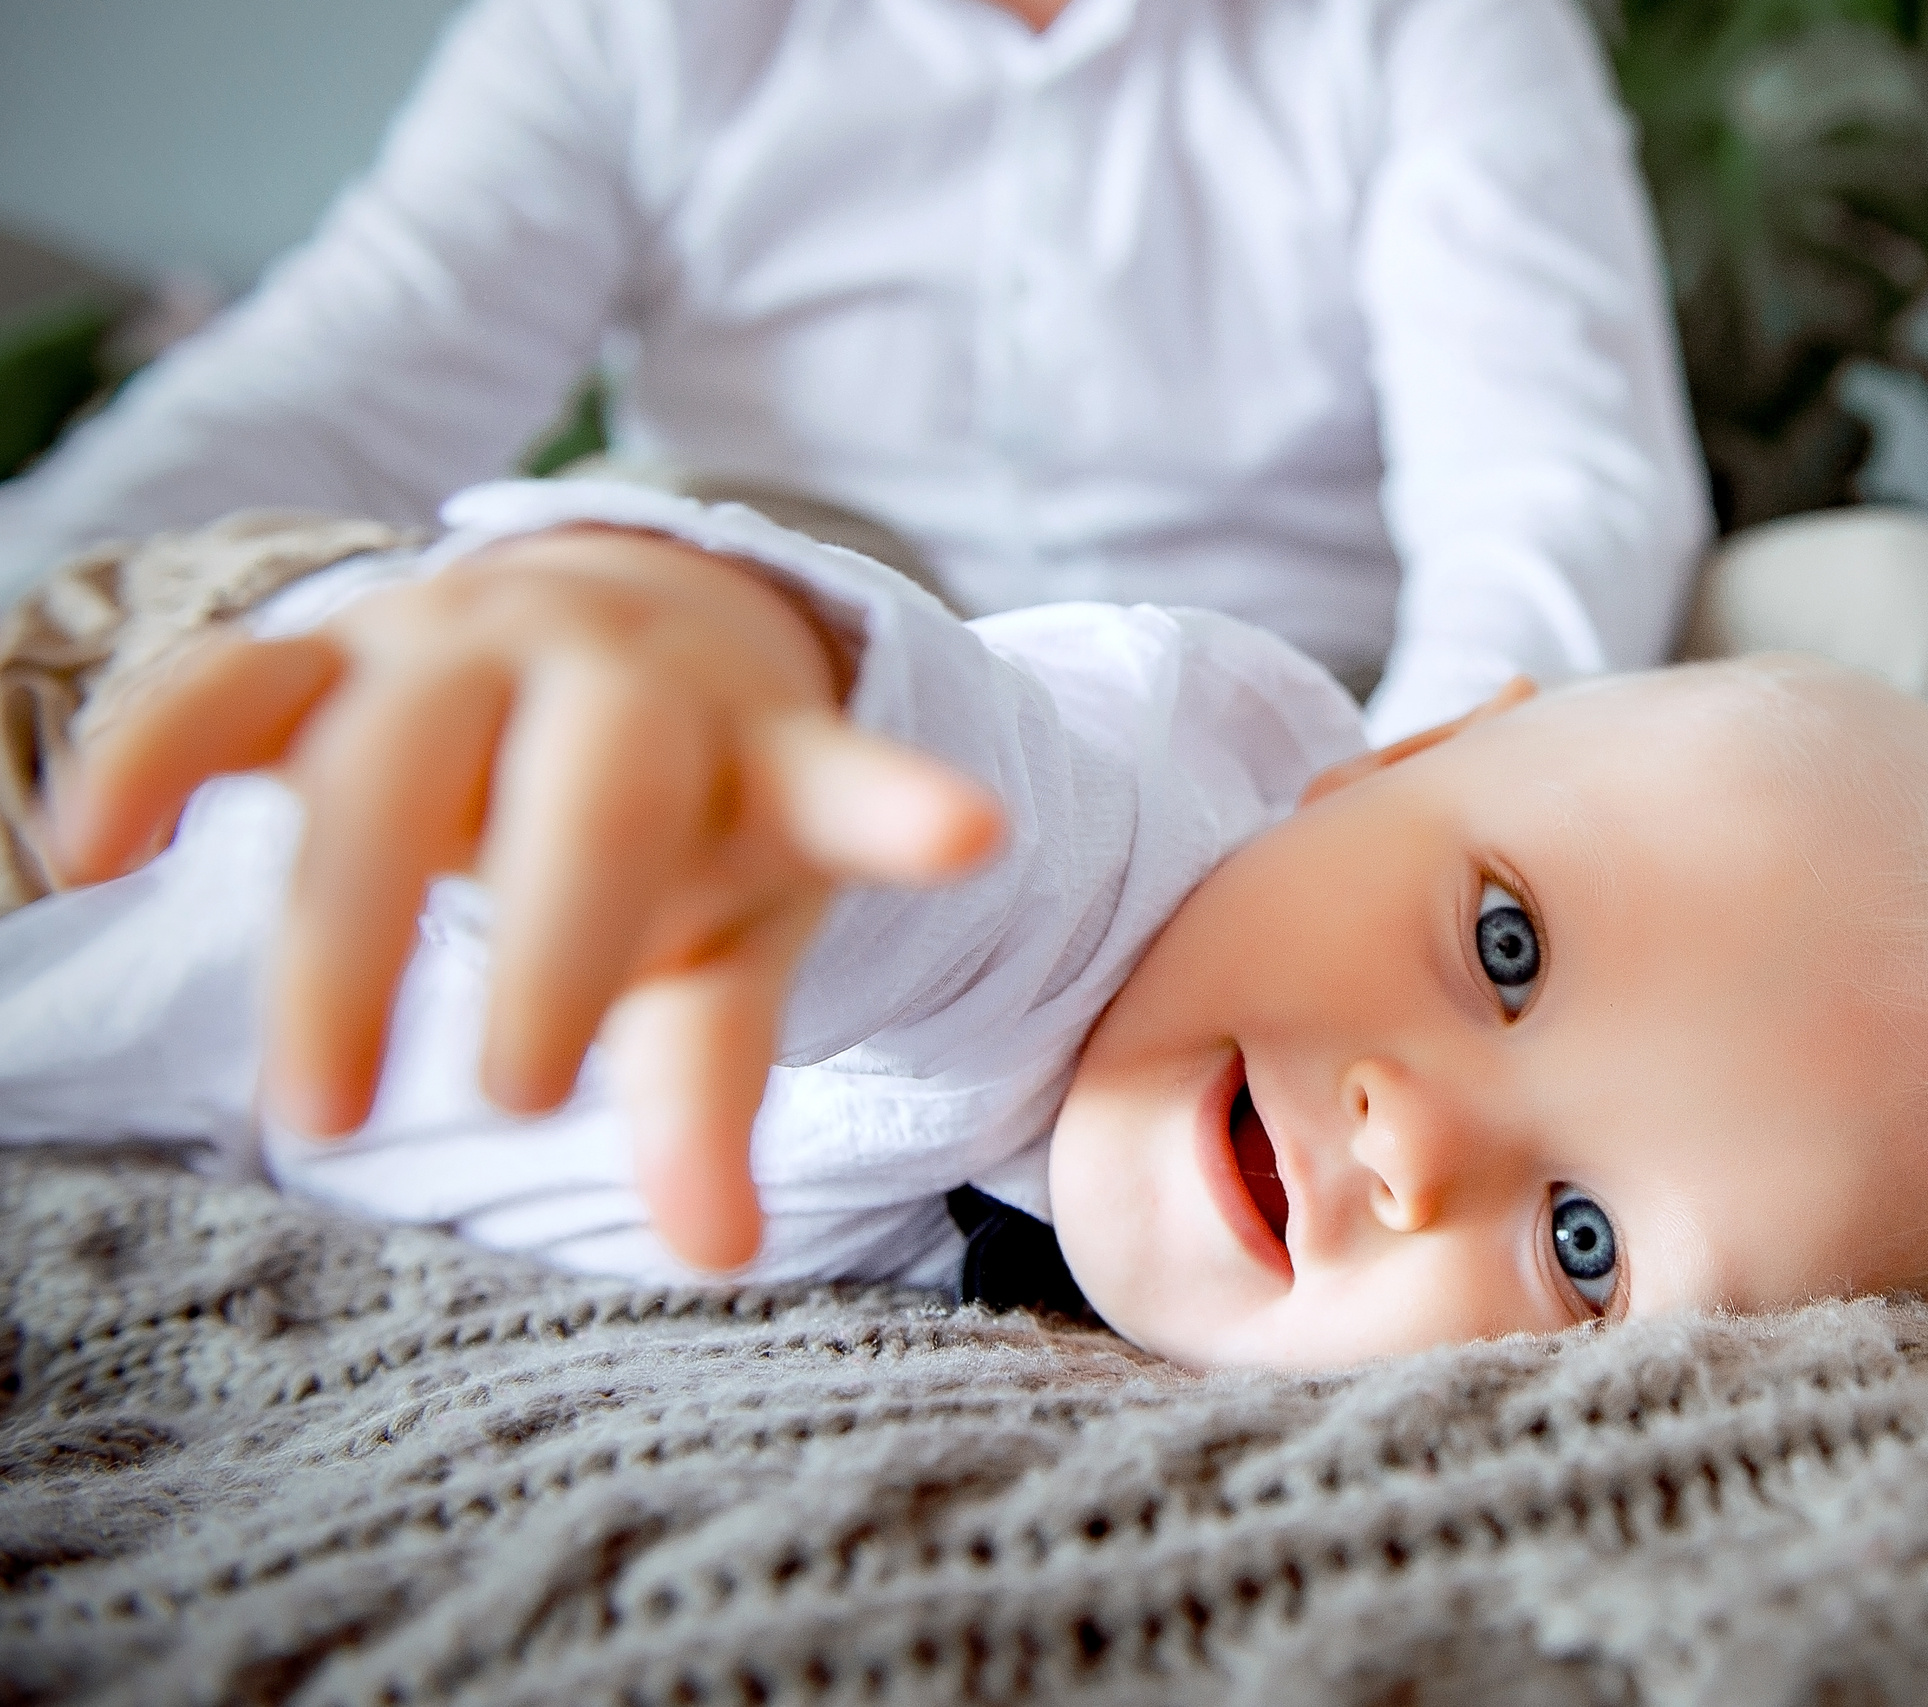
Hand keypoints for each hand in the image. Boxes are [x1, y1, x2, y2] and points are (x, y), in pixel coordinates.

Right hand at [47, 525, 1001, 1269]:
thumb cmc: (683, 821)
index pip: (836, 781)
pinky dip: (151, 757)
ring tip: (320, 1113)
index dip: (895, 809)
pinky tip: (91, 855)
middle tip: (525, 1105)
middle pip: (585, 795)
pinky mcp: (324, 648)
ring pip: (387, 761)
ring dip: (343, 931)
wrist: (605, 640)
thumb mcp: (727, 941)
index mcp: (752, 744)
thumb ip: (715, 1082)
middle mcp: (611, 676)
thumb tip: (720, 1255)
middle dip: (558, 946)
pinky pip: (225, 684)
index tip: (970, 834)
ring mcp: (458, 644)